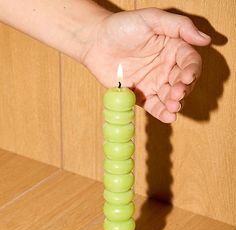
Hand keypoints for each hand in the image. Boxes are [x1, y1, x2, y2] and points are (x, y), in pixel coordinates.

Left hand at [83, 8, 210, 121]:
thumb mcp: (151, 19)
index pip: (190, 61)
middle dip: (183, 89)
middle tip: (177, 93)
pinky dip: (162, 113)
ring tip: (173, 106)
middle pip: (182, 82)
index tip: (187, 76)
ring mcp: (154, 83)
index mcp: (172, 48)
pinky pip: (155, 107)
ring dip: (175, 104)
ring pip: (171, 97)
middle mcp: (166, 67)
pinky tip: (168, 117)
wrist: (95, 42)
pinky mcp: (141, 96)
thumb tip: (205, 39)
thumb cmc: (122, 26)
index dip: (192, 70)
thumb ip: (179, 27)